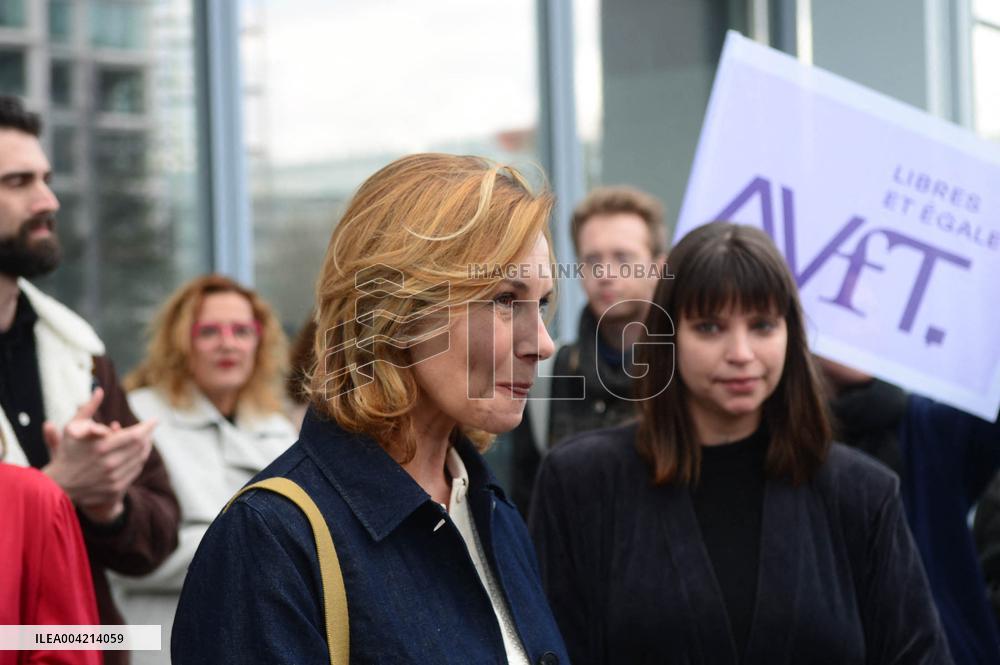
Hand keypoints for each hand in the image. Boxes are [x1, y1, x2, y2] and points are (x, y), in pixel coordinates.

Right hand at [42, 388, 157, 524]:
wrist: (59, 486)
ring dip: (146, 447)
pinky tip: (138, 453)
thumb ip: (88, 409)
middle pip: (141, 446)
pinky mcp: (115, 489)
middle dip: (148, 435)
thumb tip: (99, 390)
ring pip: (140, 458)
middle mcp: (109, 463)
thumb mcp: (72, 428)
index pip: (135, 435)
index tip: (154, 420)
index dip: (148, 426)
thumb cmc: (67, 453)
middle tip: (151, 428)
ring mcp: (113, 478)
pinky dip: (139, 460)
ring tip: (146, 439)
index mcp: (100, 447)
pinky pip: (135, 471)